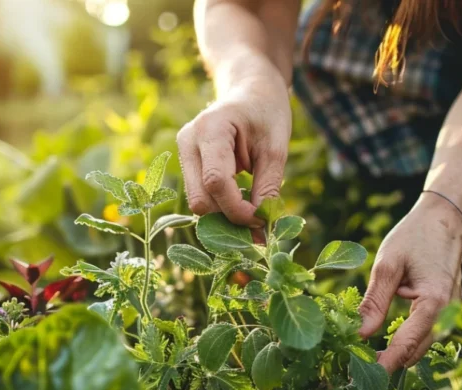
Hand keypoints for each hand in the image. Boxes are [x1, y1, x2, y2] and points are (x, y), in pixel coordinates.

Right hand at [177, 69, 291, 226]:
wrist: (251, 90)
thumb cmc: (267, 112)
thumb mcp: (277, 148)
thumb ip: (268, 187)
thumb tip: (262, 228)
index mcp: (210, 129)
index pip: (215, 182)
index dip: (238, 209)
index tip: (262, 220)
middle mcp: (188, 141)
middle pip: (200, 199)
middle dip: (229, 217)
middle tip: (259, 224)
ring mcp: (184, 152)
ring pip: (197, 202)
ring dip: (225, 215)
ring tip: (253, 214)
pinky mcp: (188, 163)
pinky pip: (200, 195)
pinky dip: (221, 207)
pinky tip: (242, 204)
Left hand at [359, 193, 461, 371]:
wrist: (444, 219)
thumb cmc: (415, 237)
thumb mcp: (388, 265)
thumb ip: (375, 302)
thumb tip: (359, 334)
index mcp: (435, 302)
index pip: (407, 344)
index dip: (385, 363)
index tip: (362, 376)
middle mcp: (448, 313)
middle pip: (417, 351)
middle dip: (389, 363)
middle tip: (357, 370)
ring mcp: (451, 313)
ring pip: (422, 346)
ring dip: (398, 355)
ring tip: (367, 360)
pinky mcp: (447, 311)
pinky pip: (426, 335)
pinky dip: (407, 343)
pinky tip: (385, 345)